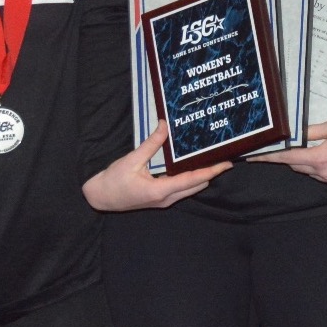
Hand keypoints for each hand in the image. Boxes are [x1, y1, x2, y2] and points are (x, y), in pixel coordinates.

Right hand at [81, 124, 228, 211]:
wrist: (99, 198)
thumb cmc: (113, 181)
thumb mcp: (132, 159)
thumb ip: (151, 143)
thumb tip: (164, 125)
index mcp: (161, 190)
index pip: (193, 179)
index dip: (212, 171)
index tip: (227, 164)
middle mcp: (166, 199)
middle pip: (197, 186)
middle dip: (211, 173)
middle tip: (224, 158)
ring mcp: (164, 201)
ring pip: (190, 189)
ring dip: (202, 177)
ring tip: (213, 161)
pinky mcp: (160, 199)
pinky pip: (182, 189)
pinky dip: (191, 179)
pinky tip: (194, 167)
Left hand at [248, 118, 326, 189]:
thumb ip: (310, 131)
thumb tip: (292, 133)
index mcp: (320, 157)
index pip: (287, 158)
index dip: (268, 157)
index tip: (253, 157)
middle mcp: (325, 174)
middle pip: (298, 166)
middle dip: (293, 156)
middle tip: (294, 145)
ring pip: (313, 173)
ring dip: (311, 163)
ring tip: (325, 149)